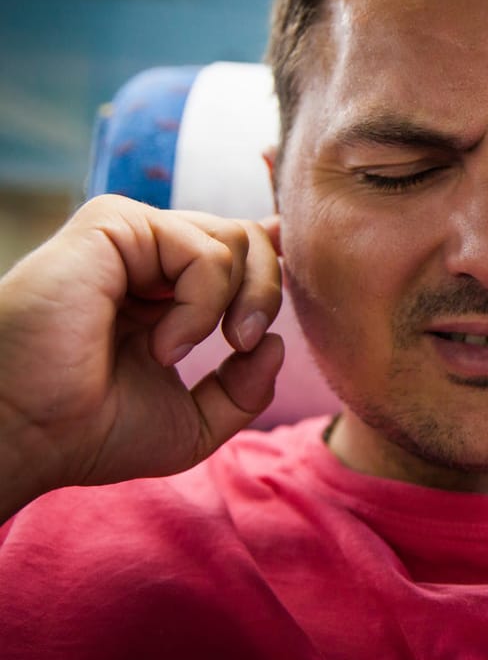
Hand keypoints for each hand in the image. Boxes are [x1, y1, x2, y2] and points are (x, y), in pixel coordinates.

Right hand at [0, 195, 283, 513]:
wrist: (26, 434)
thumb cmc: (91, 432)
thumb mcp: (194, 422)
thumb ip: (245, 389)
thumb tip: (275, 342)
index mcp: (162, 291)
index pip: (235, 248)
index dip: (273, 252)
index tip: (289, 260)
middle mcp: (147, 259)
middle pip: (249, 239)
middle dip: (268, 292)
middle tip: (245, 345)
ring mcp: (129, 238)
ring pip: (236, 237)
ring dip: (236, 301)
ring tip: (184, 352)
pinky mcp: (112, 225)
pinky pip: (204, 249)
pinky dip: (201, 303)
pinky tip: (162, 343)